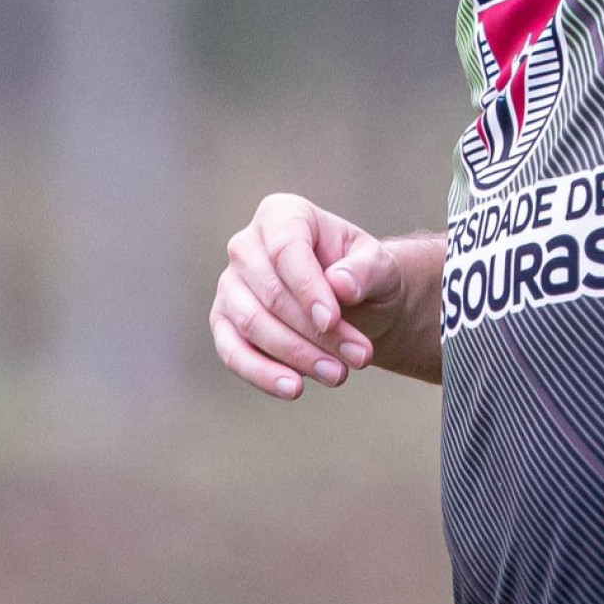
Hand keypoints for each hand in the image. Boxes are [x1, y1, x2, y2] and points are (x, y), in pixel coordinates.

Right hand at [210, 192, 410, 399]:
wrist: (356, 303)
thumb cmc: (364, 275)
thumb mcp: (379, 267)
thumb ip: (364, 271)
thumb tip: (340, 285)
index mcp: (282, 215)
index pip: (286, 249)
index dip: (308, 287)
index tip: (332, 320)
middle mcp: (246, 246)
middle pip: (270, 292)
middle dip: (314, 332)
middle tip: (358, 358)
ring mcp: (230, 286)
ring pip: (251, 324)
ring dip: (295, 355)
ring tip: (338, 375)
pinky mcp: (224, 324)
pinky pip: (232, 351)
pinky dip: (262, 373)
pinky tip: (294, 389)